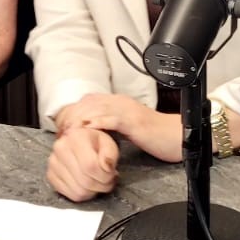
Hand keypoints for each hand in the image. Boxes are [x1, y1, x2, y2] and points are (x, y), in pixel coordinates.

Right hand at [46, 127, 118, 201]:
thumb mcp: (107, 142)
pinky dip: (83, 194)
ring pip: (79, 192)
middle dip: (102, 185)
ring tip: (97, 181)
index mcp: (76, 137)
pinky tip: (87, 185)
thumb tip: (107, 168)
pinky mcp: (50, 175)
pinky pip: (71, 195)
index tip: (112, 174)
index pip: (91, 166)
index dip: (106, 176)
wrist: (76, 140)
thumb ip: (110, 154)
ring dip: (93, 191)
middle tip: (107, 180)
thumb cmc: (94, 142)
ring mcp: (53, 163)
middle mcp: (60, 149)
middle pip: (85, 181)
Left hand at [56, 93, 181, 162]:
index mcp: (119, 102)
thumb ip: (111, 125)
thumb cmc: (156, 136)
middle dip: (72, 116)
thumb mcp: (128, 128)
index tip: (63, 127)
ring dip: (80, 119)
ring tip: (69, 132)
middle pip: (88, 102)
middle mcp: (121, 102)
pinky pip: (112, 118)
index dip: (73, 112)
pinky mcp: (135, 121)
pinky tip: (87, 130)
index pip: (89, 101)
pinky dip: (97, 123)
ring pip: (97, 108)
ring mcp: (128, 110)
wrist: (178, 138)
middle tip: (61, 130)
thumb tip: (92, 132)